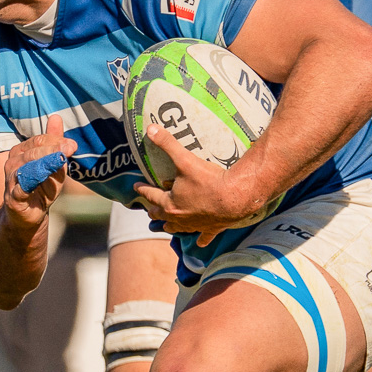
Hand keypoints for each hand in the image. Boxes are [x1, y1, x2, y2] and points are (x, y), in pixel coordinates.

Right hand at [3, 116, 75, 228]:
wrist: (28, 215)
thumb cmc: (42, 187)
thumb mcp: (52, 164)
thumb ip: (54, 142)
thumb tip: (56, 116)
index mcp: (22, 151)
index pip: (39, 140)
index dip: (56, 141)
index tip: (72, 145)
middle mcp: (13, 163)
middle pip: (34, 151)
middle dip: (53, 149)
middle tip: (70, 147)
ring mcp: (11, 180)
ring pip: (28, 167)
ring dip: (45, 163)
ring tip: (61, 160)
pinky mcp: (13, 198)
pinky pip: (21, 188)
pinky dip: (31, 183)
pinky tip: (42, 178)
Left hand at [132, 124, 260, 245]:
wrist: (236, 197)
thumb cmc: (209, 180)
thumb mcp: (185, 159)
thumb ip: (167, 143)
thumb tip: (150, 128)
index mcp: (170, 203)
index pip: (151, 195)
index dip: (143, 190)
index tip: (136, 187)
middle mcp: (179, 217)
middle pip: (161, 215)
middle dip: (154, 211)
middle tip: (149, 209)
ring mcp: (195, 225)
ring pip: (178, 228)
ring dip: (171, 226)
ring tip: (166, 225)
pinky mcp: (211, 229)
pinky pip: (204, 237)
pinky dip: (201, 239)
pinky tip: (200, 243)